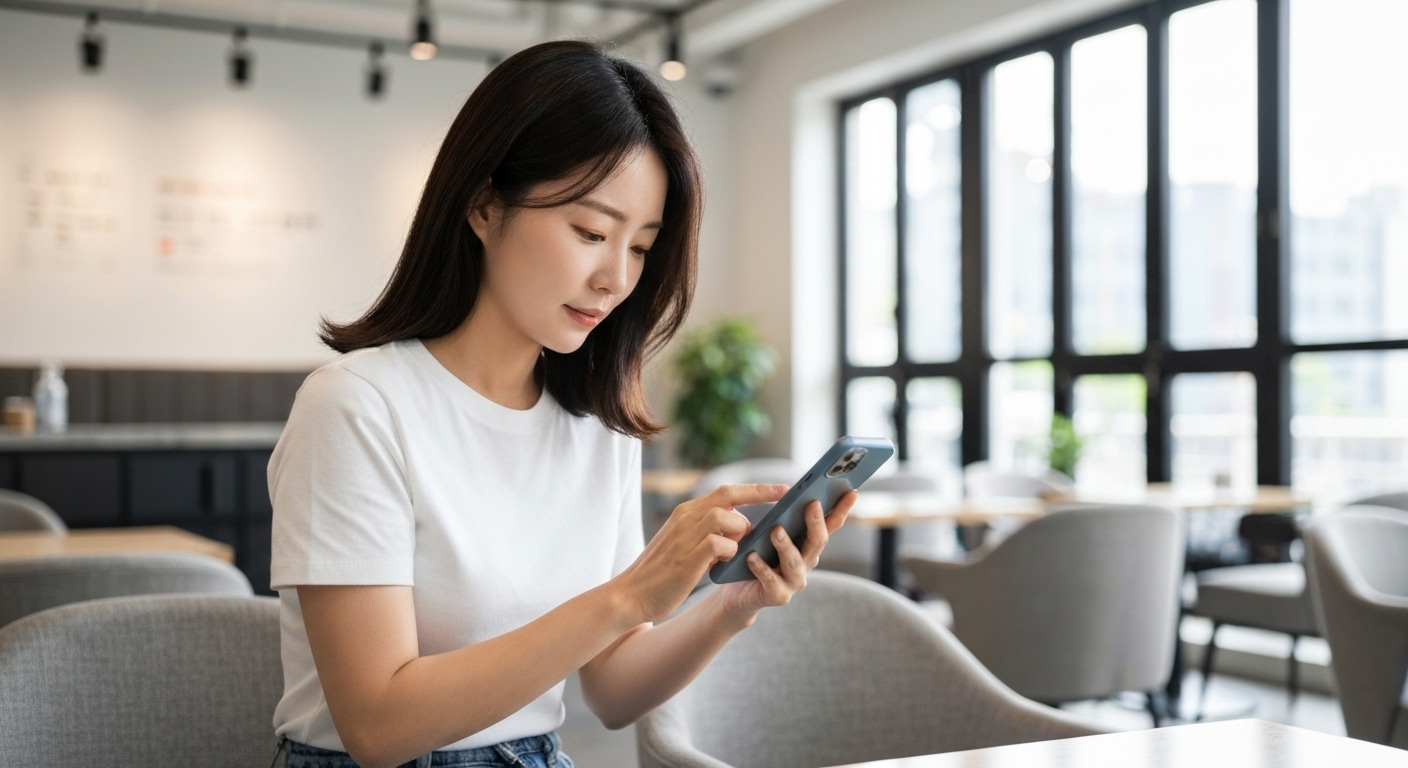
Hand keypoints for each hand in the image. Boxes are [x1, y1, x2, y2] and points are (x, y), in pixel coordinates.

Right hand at [612, 483, 788, 623]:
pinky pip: (719, 544)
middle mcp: (685, 517)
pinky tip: (723, 564)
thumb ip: (710, 532)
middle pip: (728, 494)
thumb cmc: (662, 572)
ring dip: (738, 531)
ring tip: (735, 549)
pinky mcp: (686, 557)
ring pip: (724, 516)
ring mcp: (685, 536)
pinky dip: (729, 552)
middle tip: (784, 496)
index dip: (754, 489)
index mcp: (686, 512)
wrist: (631, 595)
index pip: (725, 491)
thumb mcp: (686, 544)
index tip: (781, 488)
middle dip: (760, 493)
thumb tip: (742, 528)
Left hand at [717, 491, 857, 619]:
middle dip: (816, 523)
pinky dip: (761, 568)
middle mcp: (807, 563)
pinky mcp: (778, 595)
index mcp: (809, 545)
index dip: (842, 510)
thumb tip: (788, 492)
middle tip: (812, 503)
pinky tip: (752, 556)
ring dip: (786, 546)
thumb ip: (782, 518)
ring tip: (776, 530)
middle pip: (817, 542)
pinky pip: (771, 580)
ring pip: (795, 562)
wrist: (741, 592)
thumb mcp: (769, 533)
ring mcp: (794, 581)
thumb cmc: (756, 556)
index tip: (851, 493)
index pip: (830, 525)